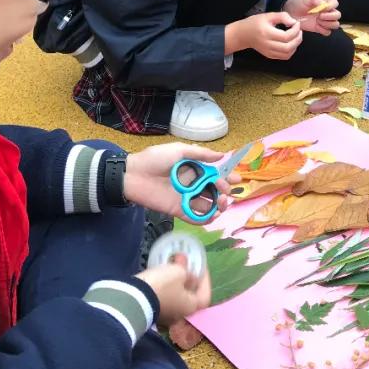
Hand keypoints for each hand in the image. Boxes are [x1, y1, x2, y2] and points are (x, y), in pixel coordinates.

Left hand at [123, 142, 239, 221]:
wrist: (132, 175)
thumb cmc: (153, 159)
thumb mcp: (178, 150)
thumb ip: (200, 154)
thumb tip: (221, 156)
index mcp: (194, 169)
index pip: (215, 174)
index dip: (227, 177)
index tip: (237, 179)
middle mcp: (192, 184)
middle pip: (214, 191)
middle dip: (225, 191)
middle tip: (226, 192)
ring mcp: (186, 198)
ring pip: (208, 205)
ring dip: (218, 206)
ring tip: (221, 204)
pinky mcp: (178, 210)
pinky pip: (194, 217)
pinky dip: (205, 219)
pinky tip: (213, 216)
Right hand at [136, 257, 210, 327]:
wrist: (132, 298)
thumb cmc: (162, 285)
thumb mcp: (179, 273)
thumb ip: (188, 272)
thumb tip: (189, 274)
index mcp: (191, 307)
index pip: (205, 294)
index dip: (205, 280)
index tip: (201, 265)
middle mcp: (179, 314)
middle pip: (189, 294)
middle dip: (188, 276)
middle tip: (185, 261)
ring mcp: (165, 314)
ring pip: (175, 294)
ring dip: (176, 278)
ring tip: (172, 262)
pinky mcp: (151, 310)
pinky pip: (163, 295)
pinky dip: (166, 283)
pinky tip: (161, 271)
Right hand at [230, 12, 302, 59]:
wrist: (243, 35)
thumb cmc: (254, 23)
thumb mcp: (267, 16)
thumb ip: (282, 16)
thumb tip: (293, 22)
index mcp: (266, 33)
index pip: (286, 36)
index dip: (295, 30)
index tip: (296, 23)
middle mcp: (267, 44)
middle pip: (288, 47)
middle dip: (298, 39)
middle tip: (299, 31)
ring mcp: (269, 52)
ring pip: (288, 54)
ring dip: (295, 45)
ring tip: (296, 36)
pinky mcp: (270, 55)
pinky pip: (284, 56)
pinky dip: (291, 50)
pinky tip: (291, 43)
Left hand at [284, 0, 341, 35]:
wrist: (292, 13)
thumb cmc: (300, 4)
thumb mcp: (306, 0)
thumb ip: (315, 0)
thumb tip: (324, 4)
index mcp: (325, 3)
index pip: (335, 3)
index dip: (331, 6)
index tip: (322, 8)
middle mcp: (327, 12)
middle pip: (338, 15)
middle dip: (330, 17)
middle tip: (319, 16)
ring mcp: (325, 21)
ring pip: (335, 24)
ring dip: (328, 24)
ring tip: (318, 21)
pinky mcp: (321, 29)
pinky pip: (328, 32)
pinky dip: (324, 30)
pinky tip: (316, 27)